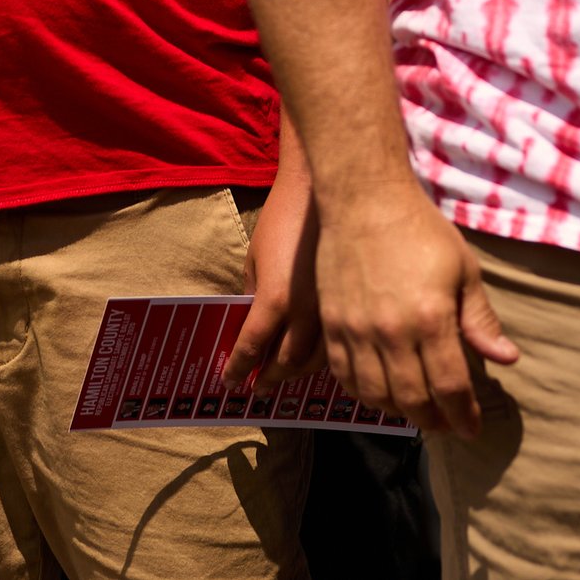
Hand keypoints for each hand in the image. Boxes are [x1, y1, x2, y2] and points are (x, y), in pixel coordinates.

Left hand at [223, 184, 320, 388]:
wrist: (321, 190)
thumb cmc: (281, 217)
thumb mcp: (255, 256)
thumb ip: (253, 293)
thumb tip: (251, 324)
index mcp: (274, 300)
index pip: (252, 347)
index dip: (239, 367)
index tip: (229, 383)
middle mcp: (305, 313)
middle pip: (286, 362)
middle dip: (269, 377)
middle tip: (257, 388)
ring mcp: (333, 310)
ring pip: (317, 360)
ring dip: (296, 373)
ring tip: (282, 377)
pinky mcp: (351, 302)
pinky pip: (339, 343)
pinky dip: (322, 357)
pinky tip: (313, 358)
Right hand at [314, 180, 517, 435]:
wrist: (363, 198)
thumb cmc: (420, 230)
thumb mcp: (463, 270)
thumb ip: (480, 320)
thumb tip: (507, 359)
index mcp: (431, 319)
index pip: (451, 387)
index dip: (464, 416)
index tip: (472, 428)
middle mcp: (391, 332)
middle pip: (413, 399)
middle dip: (434, 420)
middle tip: (447, 424)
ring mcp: (356, 329)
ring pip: (376, 394)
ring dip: (398, 410)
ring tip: (415, 409)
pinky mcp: (331, 323)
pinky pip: (343, 375)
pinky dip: (363, 393)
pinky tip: (378, 390)